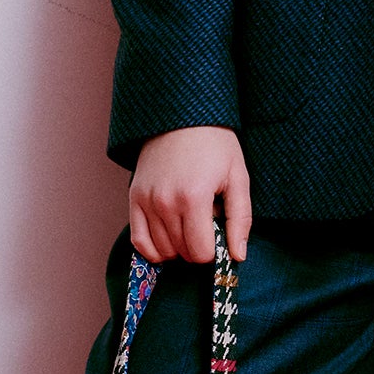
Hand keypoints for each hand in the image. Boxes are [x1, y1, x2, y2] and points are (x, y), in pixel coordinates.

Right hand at [130, 127, 252, 264]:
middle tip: (206, 223)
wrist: (183, 117)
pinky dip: (153, 249)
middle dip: (198, 247)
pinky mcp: (134, 197)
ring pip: (162, 250)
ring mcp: (147, 200)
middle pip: (183, 252)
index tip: (219, 233)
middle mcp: (166, 202)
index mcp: (194, 198)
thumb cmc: (216, 146)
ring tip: (189, 222)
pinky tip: (168, 240)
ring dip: (179, 246)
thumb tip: (238, 256)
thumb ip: (240, 220)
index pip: (201, 252)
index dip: (215, 250)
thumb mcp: (238, 178)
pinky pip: (138, 241)